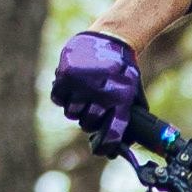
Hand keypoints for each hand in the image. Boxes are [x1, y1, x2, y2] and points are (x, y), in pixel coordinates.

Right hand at [50, 31, 140, 152]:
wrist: (109, 39)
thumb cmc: (122, 69)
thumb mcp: (133, 90)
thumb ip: (131, 113)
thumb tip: (128, 143)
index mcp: (121, 100)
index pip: (113, 133)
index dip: (107, 146)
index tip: (103, 152)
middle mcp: (101, 95)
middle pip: (88, 124)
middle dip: (88, 122)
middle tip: (90, 112)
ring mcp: (82, 85)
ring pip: (71, 114)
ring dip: (75, 109)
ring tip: (81, 99)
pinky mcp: (66, 76)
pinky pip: (58, 99)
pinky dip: (62, 97)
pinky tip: (70, 90)